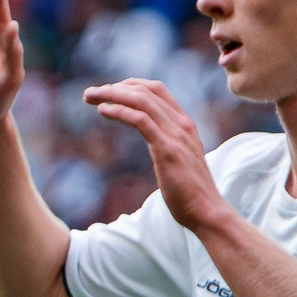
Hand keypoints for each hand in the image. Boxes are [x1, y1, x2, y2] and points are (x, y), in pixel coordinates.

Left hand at [82, 78, 230, 234]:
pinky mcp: (167, 149)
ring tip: (90, 97)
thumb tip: (155, 143)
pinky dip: (120, 111)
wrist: (206, 210)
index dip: (130, 85)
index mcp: (184, 124)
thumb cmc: (189, 191)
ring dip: (112, 95)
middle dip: (115, 87)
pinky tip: (103, 110)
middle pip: (145, 91)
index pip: (157, 90)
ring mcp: (175, 134)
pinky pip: (141, 120)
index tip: (108, 91)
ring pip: (141, 101)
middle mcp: (181, 123)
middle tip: (89, 93)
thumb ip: (167, 145)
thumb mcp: (178, 159)